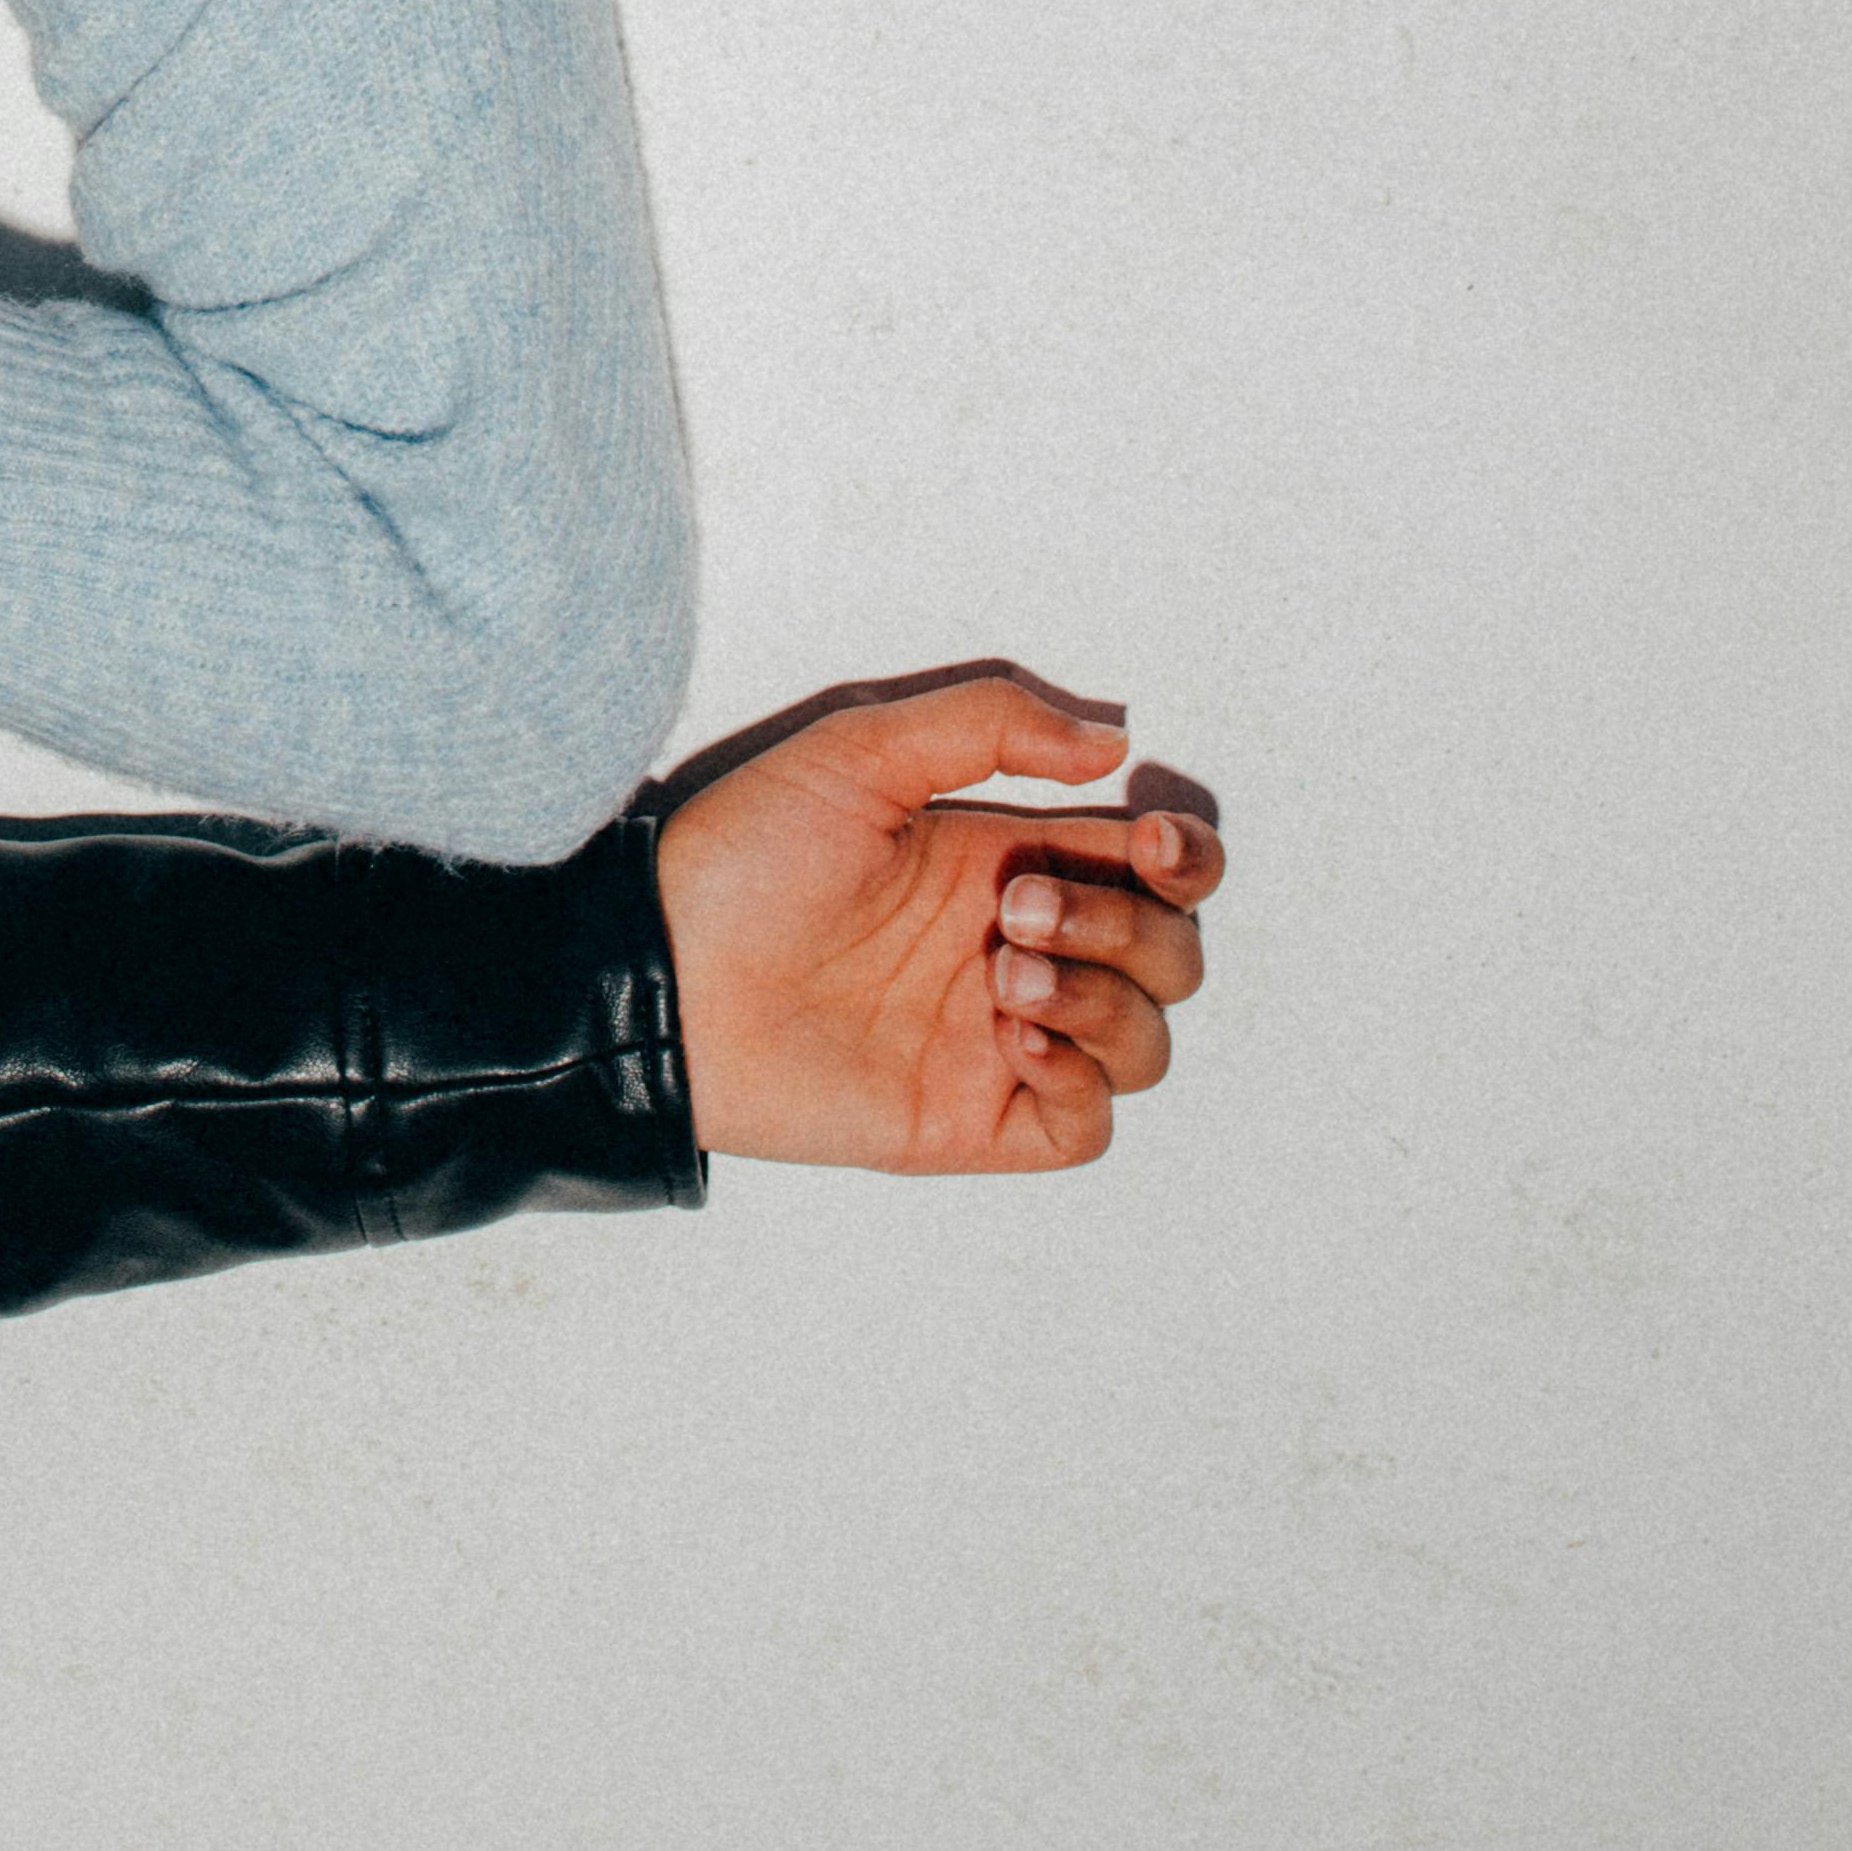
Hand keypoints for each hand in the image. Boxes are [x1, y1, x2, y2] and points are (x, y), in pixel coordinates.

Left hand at [654, 667, 1221, 1177]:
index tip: (1154, 841)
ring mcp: (1000, 1040)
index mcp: (1005, 860)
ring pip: (1147, 1041)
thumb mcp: (863, 751)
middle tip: (1019, 908)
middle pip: (1169, 954)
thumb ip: (990, 726)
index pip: (1151, 868)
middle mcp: (1019, 950)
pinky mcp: (973, 1117)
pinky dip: (1083, 1081)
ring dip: (1106, 998)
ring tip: (1004, 976)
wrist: (666, 969)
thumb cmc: (745, 854)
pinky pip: (1089, 1125)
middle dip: (1130, 925)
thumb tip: (1116, 742)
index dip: (1185, 859)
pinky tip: (1012, 1038)